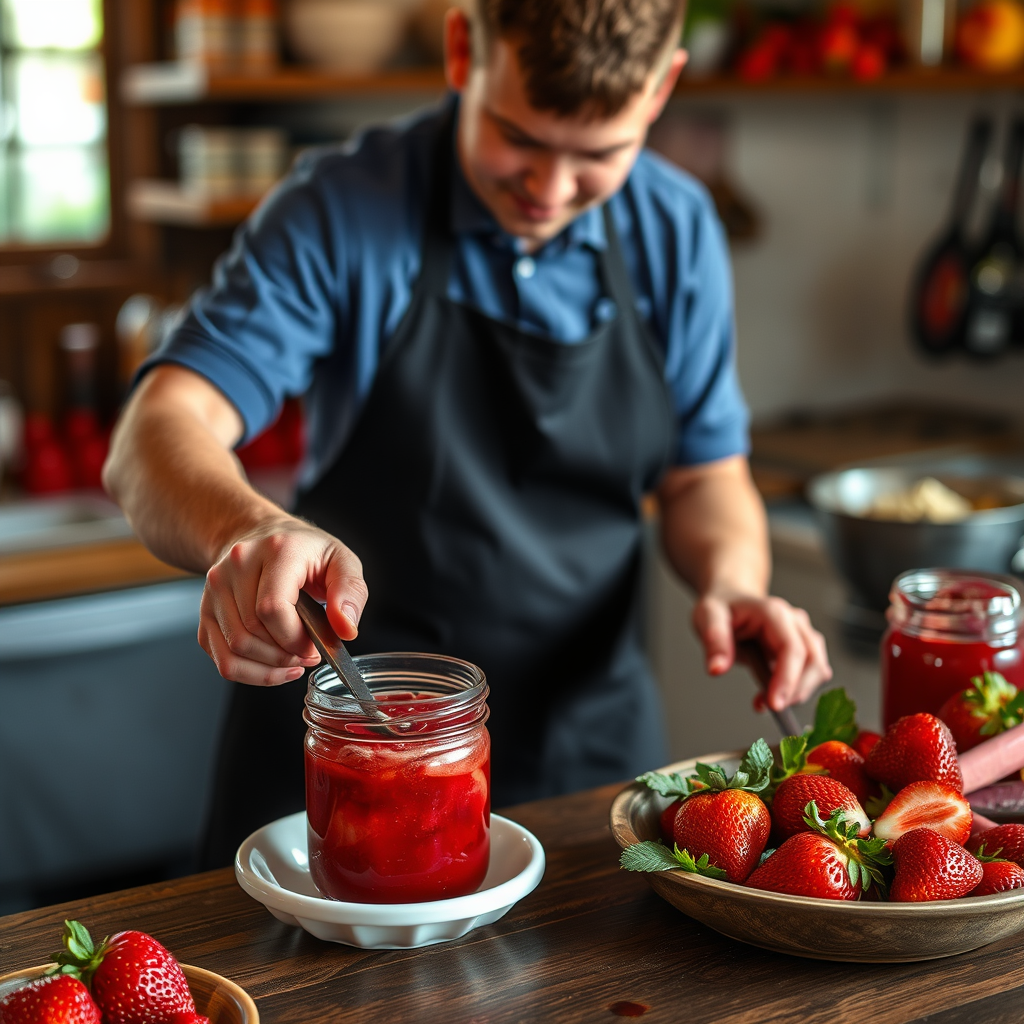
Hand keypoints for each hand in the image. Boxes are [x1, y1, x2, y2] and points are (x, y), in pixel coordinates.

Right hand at [198, 515, 368, 685]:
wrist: (263, 534)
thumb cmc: (305, 551)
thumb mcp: (341, 561)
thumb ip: (350, 592)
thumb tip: (346, 628)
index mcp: (275, 550)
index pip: (271, 609)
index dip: (295, 639)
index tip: (315, 646)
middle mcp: (237, 565)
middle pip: (251, 633)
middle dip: (285, 656)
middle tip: (308, 654)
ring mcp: (215, 587)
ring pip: (233, 649)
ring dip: (268, 667)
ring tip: (292, 659)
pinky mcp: (206, 610)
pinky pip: (221, 657)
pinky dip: (250, 672)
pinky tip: (272, 665)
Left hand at [692, 592, 831, 711]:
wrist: (730, 599)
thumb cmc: (722, 606)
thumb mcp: (707, 616)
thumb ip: (714, 641)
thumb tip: (717, 669)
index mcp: (774, 612)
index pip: (793, 649)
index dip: (787, 679)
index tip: (774, 704)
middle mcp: (795, 622)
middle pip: (813, 661)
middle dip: (796, 691)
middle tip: (768, 707)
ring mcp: (802, 635)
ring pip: (817, 670)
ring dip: (796, 692)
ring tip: (762, 702)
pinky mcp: (803, 649)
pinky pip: (809, 675)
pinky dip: (793, 691)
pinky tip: (766, 697)